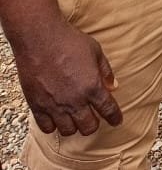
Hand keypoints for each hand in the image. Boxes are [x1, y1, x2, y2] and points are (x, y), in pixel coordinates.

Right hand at [14, 21, 121, 136]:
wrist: (40, 38)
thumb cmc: (69, 41)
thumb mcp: (95, 51)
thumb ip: (105, 71)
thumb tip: (113, 86)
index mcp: (92, 86)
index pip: (108, 110)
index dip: (115, 118)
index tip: (117, 120)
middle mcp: (75, 100)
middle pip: (88, 127)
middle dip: (94, 124)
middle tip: (93, 117)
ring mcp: (55, 106)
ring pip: (68, 131)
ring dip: (74, 126)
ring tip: (74, 117)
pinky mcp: (37, 106)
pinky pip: (47, 128)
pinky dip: (53, 126)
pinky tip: (56, 118)